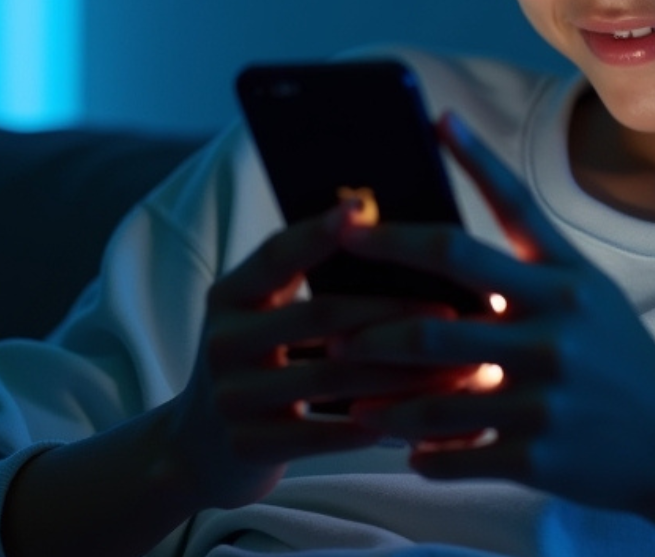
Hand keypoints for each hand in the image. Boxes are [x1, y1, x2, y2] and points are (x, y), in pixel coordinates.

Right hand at [162, 199, 468, 511]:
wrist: (199, 449)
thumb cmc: (258, 363)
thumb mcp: (262, 315)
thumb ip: (305, 280)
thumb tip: (385, 231)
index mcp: (228, 295)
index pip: (278, 253)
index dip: (320, 231)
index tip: (366, 206)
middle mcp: (222, 341)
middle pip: (319, 315)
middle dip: (393, 312)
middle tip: (452, 312)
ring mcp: (230, 397)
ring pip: (331, 376)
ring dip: (400, 372)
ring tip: (454, 367)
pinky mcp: (248, 446)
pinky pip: (325, 433)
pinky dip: (377, 422)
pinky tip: (421, 414)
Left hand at [332, 112, 654, 518]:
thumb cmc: (620, 366)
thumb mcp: (591, 302)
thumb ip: (528, 272)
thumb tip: (445, 243)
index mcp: (568, 280)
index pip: (514, 204)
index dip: (475, 157)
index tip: (436, 120)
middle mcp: (557, 326)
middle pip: (440, 307)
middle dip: (372, 312)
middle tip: (328, 313)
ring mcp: (546, 391)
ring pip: (432, 390)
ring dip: (381, 397)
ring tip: (351, 398)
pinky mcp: (538, 453)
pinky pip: (452, 452)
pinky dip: (421, 453)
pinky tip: (406, 450)